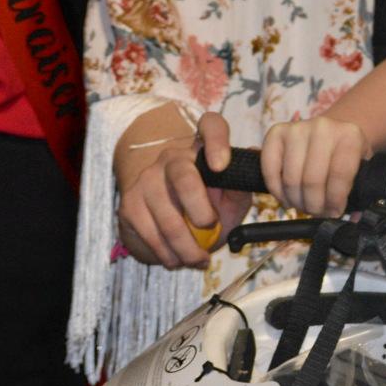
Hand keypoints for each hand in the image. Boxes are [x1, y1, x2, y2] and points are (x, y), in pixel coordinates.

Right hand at [113, 106, 245, 267]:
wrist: (161, 217)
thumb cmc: (206, 204)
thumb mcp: (230, 196)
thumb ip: (241, 185)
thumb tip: (256, 162)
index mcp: (201, 149)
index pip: (210, 126)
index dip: (217, 140)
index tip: (222, 165)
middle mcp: (172, 158)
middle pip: (183, 176)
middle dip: (200, 208)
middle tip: (212, 226)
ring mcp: (147, 180)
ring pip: (167, 216)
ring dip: (186, 246)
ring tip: (199, 259)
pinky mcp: (129, 206)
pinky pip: (150, 234)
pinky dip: (168, 254)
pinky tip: (178, 260)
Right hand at [260, 116, 367, 215]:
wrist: (331, 132)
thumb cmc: (344, 155)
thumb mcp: (360, 168)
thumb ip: (359, 193)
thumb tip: (353, 220)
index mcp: (350, 135)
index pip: (339, 174)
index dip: (335, 200)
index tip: (334, 212)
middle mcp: (323, 127)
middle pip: (312, 180)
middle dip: (314, 205)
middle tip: (317, 212)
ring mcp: (297, 128)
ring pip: (291, 179)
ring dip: (296, 201)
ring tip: (304, 205)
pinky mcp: (276, 132)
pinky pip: (270, 170)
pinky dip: (277, 192)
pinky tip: (287, 198)